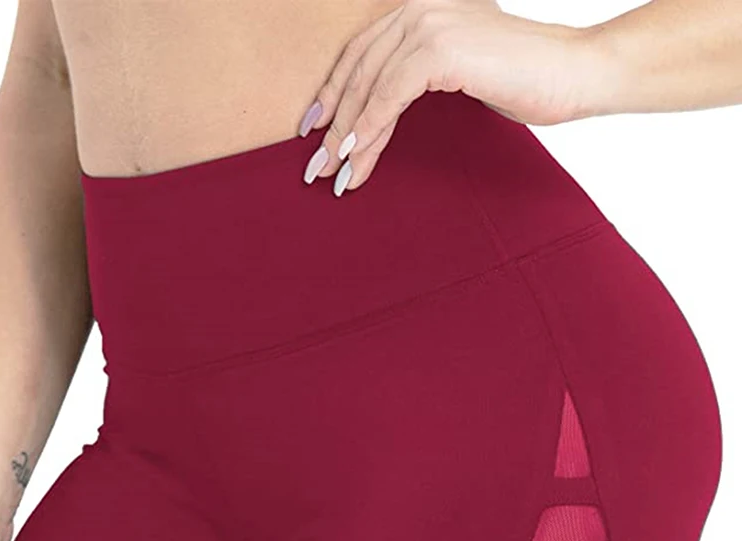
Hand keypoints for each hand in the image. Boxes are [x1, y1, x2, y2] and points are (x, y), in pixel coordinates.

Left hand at [298, 0, 607, 194]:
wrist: (575, 74)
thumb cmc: (524, 79)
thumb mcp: (457, 74)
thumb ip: (416, 80)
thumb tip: (376, 117)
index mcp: (420, 10)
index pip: (360, 54)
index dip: (332, 94)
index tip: (313, 130)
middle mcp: (418, 8)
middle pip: (357, 72)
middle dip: (333, 124)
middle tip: (316, 167)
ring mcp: (429, 24)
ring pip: (369, 87)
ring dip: (348, 137)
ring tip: (334, 175)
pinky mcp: (441, 49)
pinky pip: (390, 96)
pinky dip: (371, 130)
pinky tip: (357, 158)